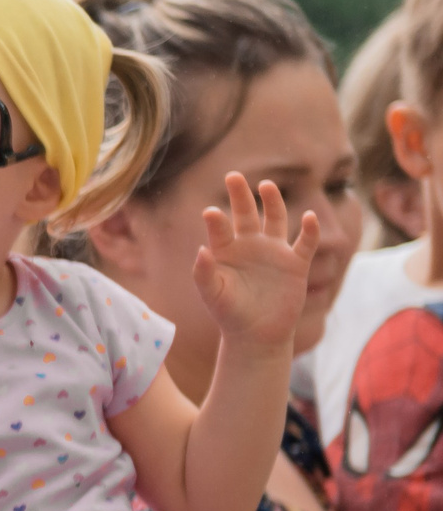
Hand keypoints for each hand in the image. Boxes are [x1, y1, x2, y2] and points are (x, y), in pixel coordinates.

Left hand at [193, 173, 319, 348]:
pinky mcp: (296, 263)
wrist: (256, 335)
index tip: (210, 212)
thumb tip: (201, 250)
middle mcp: (250, 246)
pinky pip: (306, 242)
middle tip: (233, 176)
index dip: (216, 220)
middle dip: (240, 195)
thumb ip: (203, 272)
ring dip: (273, 202)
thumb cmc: (229, 314)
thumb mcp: (212, 294)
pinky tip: (310, 217)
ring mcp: (274, 252)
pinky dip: (310, 230)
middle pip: (246, 213)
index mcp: (226, 251)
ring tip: (265, 186)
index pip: (220, 228)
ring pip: (276, 219)